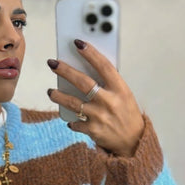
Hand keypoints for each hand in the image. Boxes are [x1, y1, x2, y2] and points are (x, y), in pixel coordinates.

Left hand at [47, 40, 144, 156]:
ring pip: (72, 102)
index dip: (91, 53)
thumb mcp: (124, 95)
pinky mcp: (93, 130)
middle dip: (65, 71)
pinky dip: (71, 120)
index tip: (78, 44)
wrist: (133, 141)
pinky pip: (75, 122)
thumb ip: (109, 83)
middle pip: (83, 82)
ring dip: (58, 96)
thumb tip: (86, 68)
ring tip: (50, 91)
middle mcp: (109, 102)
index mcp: (120, 89)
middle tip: (53, 63)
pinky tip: (70, 118)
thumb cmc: (127, 114)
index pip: (104, 66)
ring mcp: (100, 117)